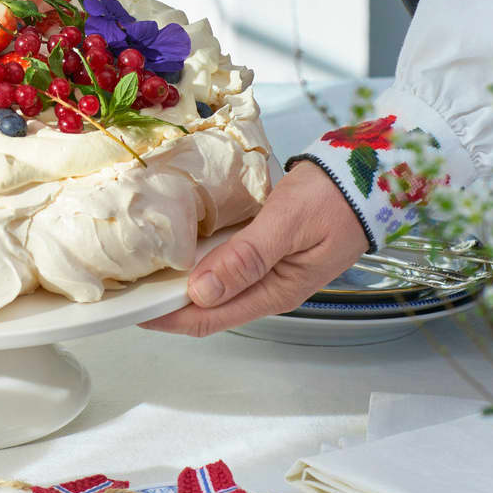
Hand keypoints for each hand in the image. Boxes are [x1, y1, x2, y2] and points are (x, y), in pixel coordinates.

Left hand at [141, 160, 368, 335]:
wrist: (370, 172)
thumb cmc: (334, 196)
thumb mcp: (288, 224)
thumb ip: (246, 258)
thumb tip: (201, 292)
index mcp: (275, 292)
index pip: (208, 319)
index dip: (165, 318)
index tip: (129, 309)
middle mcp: (266, 289)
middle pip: (205, 309)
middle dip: (164, 304)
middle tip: (123, 288)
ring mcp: (266, 272)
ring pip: (211, 288)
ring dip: (176, 283)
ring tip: (137, 270)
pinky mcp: (263, 251)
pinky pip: (221, 265)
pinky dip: (194, 261)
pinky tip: (172, 249)